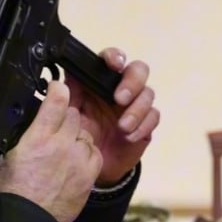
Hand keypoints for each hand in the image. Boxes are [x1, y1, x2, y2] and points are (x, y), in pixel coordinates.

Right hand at [0, 80, 102, 221]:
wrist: (28, 221)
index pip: (57, 101)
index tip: (58, 87)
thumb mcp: (8, 156)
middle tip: (56, 131)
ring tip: (64, 152)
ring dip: (77, 138)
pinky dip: (87, 154)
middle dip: (66, 119)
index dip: (59, 90)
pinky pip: (94, 153)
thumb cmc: (15, 192)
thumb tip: (28, 121)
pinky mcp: (89, 175)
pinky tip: (75, 162)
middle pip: (74, 115)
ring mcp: (78, 160)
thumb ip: (24, 135)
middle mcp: (61, 145)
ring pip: (86, 134)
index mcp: (38, 138)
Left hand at [67, 47, 158, 185]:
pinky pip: (153, 117)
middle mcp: (120, 88)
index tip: (114, 65)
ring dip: (137, 110)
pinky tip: (130, 137)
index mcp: (100, 81)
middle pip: (138, 70)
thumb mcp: (68, 115)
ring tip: (122, 127)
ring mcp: (135, 105)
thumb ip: (70, 95)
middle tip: (120, 99)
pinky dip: (143, 126)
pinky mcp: (146, 122)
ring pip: (148, 94)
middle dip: (132, 82)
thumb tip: (69, 75)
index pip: (111, 59)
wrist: (88, 165)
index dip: (115, 57)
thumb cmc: (77, 135)